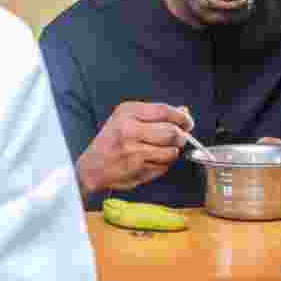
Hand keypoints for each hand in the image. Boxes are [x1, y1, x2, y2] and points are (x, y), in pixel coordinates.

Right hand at [76, 102, 193, 196]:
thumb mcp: (128, 118)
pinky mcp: (137, 169)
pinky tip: (151, 161)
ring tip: (162, 150)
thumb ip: (156, 114)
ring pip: (171, 151)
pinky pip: (164, 166)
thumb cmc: (111, 141)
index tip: (188, 122)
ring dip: (172, 152)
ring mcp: (133, 151)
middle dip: (181, 136)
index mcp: (127, 112)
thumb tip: (184, 111)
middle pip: (171, 132)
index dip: (181, 117)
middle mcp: (129, 129)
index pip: (164, 111)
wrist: (91, 167)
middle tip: (180, 138)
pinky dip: (163, 164)